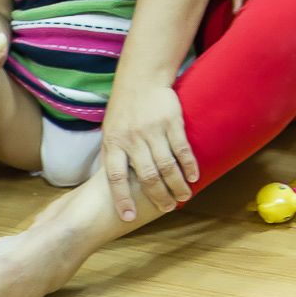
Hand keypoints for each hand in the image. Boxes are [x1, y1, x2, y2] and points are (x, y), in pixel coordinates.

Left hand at [101, 84, 198, 221]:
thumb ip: (108, 156)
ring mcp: (152, 130)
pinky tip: (194, 177)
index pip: (115, 176)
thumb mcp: (109, 130)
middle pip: (147, 175)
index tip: (128, 217)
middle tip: (167, 208)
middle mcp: (132, 138)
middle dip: (158, 196)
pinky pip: (182, 148)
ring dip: (177, 185)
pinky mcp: (171, 121)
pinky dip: (189, 166)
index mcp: (114, 142)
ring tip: (183, 197)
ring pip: (167, 165)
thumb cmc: (124, 109)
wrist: (141, 78)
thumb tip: (101, 182)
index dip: (121, 198)